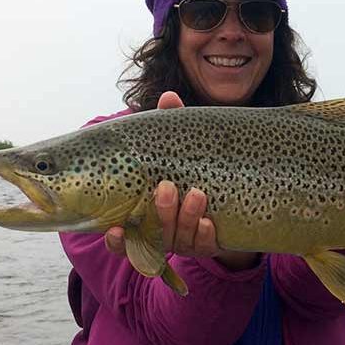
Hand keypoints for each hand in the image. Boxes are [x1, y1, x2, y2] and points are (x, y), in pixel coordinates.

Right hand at [103, 92, 258, 269]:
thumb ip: (171, 126)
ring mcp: (185, 240)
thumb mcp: (177, 148)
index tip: (115, 230)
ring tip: (197, 195)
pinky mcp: (208, 244)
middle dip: (160, 214)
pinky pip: (204, 246)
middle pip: (154, 236)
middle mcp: (161, 234)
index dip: (117, 241)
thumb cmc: (187, 166)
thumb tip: (169, 98)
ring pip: (180, 240)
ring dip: (185, 218)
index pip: (122, 239)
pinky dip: (204, 236)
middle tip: (167, 188)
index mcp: (143, 218)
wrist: (229, 190)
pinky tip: (208, 223)